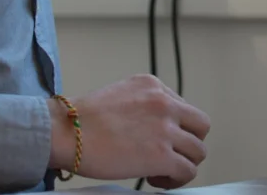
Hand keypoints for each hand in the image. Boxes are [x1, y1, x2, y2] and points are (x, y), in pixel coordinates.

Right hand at [49, 74, 210, 189]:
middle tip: (170, 155)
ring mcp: (165, 129)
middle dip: (189, 143)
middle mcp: (165, 103)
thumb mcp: (121, 95)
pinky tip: (155, 179)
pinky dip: (176, 179)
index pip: (184, 108)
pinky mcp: (161, 155)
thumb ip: (143, 105)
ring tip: (161, 171)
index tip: (162, 140)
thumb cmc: (81, 119)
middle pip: (201, 126)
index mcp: (154, 86)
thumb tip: (152, 126)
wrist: (66, 131)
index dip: (176, 128)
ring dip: (183, 163)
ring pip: (198, 151)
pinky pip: (187, 171)